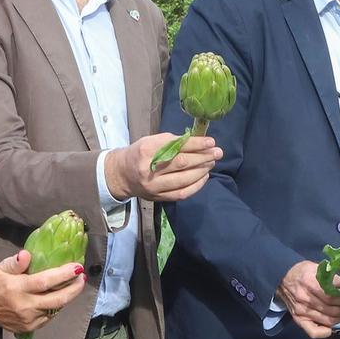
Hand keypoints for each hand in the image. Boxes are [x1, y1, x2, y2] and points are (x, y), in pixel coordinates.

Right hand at [0, 250, 87, 335]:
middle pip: (57, 300)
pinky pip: (49, 317)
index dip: (63, 275)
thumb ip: (14, 263)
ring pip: (55, 309)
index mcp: (17, 288)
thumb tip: (27, 254)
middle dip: (74, 289)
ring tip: (74, 284)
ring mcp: (29, 319)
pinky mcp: (30, 328)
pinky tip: (59, 296)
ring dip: (67, 297)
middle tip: (82, 278)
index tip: (77, 267)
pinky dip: (56, 306)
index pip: (45, 281)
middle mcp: (25, 306)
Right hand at [106, 133, 221, 202]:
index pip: (177, 146)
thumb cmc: (140, 154)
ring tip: (211, 163)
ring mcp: (154, 185)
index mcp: (147, 150)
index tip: (211, 142)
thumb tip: (197, 142)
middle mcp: (149, 169)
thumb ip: (171, 142)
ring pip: (184, 179)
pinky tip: (204, 177)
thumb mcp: (150, 141)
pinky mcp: (158, 197)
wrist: (121, 175)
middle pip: (182, 163)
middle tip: (217, 153)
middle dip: (203, 157)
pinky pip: (182, 193)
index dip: (196, 144)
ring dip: (202, 170)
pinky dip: (196, 185)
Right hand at [276, 260, 339, 338]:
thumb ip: (331, 276)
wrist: (281, 278)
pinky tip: (332, 327)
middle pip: (334, 308)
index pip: (335, 294)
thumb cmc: (302, 272)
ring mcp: (302, 311)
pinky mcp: (299, 319)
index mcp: (311, 283)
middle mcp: (306, 298)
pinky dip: (325, 332)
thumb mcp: (316, 267)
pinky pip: (313, 332)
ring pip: (329, 320)